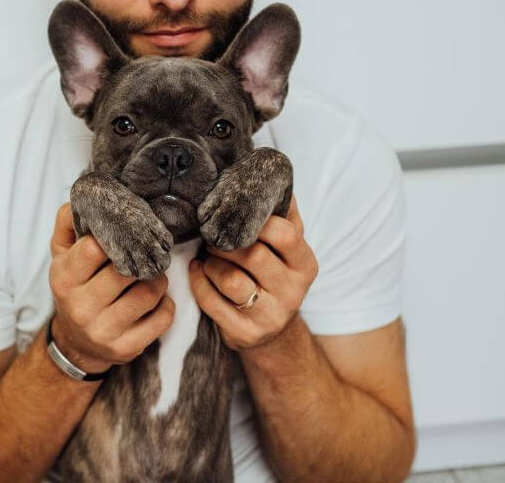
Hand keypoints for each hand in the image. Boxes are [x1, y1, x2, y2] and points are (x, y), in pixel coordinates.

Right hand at [48, 203, 175, 374]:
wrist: (77, 343)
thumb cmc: (76, 287)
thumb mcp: (62, 255)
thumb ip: (68, 223)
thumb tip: (82, 199)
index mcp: (64, 279)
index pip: (94, 248)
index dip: (115, 237)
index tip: (125, 235)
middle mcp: (80, 307)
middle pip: (126, 270)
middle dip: (142, 260)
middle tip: (144, 257)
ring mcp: (103, 331)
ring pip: (148, 293)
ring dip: (158, 280)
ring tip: (151, 277)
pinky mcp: (125, 349)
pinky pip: (162, 318)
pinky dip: (166, 305)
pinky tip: (155, 302)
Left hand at [189, 194, 317, 351]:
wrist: (270, 330)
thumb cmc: (270, 275)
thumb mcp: (284, 247)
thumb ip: (281, 213)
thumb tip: (273, 169)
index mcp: (306, 264)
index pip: (285, 234)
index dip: (256, 222)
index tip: (236, 217)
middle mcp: (294, 292)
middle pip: (253, 255)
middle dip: (224, 242)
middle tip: (212, 236)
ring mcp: (271, 316)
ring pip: (230, 279)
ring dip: (211, 263)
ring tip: (208, 258)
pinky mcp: (246, 334)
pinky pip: (212, 302)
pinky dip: (199, 282)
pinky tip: (198, 272)